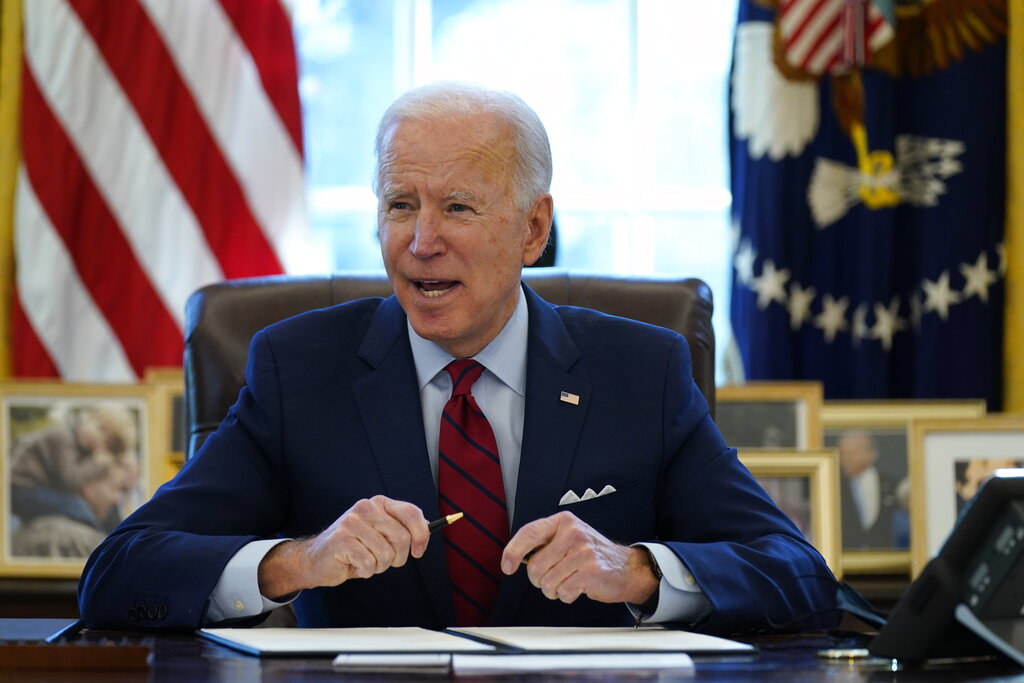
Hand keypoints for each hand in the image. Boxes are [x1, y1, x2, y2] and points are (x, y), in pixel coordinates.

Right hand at [258, 495, 427, 598]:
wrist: (317, 559)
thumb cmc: (354, 548)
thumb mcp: (380, 533)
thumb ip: (401, 528)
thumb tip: (427, 530)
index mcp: (378, 503)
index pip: (411, 513)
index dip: (421, 534)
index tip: (419, 551)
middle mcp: (366, 508)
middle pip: (402, 538)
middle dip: (397, 558)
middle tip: (383, 561)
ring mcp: (352, 522)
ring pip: (386, 554)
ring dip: (379, 566)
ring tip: (365, 561)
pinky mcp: (342, 540)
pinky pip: (369, 564)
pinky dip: (365, 571)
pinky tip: (354, 565)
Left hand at [500, 511, 658, 604]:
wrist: (627, 567)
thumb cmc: (592, 554)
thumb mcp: (569, 537)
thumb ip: (545, 542)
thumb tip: (515, 557)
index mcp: (564, 522)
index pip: (529, 533)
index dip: (513, 551)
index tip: (507, 566)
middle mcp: (573, 533)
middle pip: (535, 566)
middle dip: (540, 580)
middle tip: (554, 576)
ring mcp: (583, 552)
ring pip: (548, 583)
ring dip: (554, 589)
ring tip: (569, 580)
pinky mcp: (591, 572)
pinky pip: (563, 592)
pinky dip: (567, 595)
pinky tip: (579, 586)